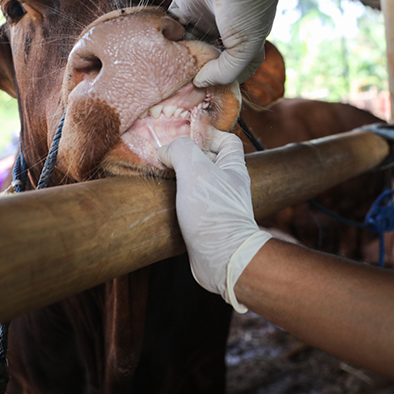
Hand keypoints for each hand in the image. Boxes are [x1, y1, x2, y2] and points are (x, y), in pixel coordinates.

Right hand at [157, 130, 271, 311]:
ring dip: (180, 177)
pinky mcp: (206, 223)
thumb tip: (165, 150)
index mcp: (233, 168)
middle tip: (166, 154)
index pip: (227, 140)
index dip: (208, 133)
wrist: (223, 259)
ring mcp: (218, 204)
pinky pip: (192, 203)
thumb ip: (181, 151)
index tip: (185, 135)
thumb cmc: (214, 214)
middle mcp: (228, 184)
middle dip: (188, 155)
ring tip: (160, 174)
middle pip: (209, 160)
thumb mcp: (195, 170)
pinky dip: (178, 198)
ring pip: (198, 182)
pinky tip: (163, 199)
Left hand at [169, 0, 283, 86]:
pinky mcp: (184, 7)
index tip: (206, 91)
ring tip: (167, 71)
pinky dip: (167, 36)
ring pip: (188, 45)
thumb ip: (226, 72)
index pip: (233, 71)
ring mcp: (204, 19)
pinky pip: (172, 26)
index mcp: (245, 44)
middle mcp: (224, 33)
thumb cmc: (246, 10)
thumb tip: (200, 82)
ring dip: (179, 56)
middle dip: (196, 71)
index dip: (221, 83)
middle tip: (182, 85)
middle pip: (207, 60)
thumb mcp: (245, 48)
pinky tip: (161, 49)